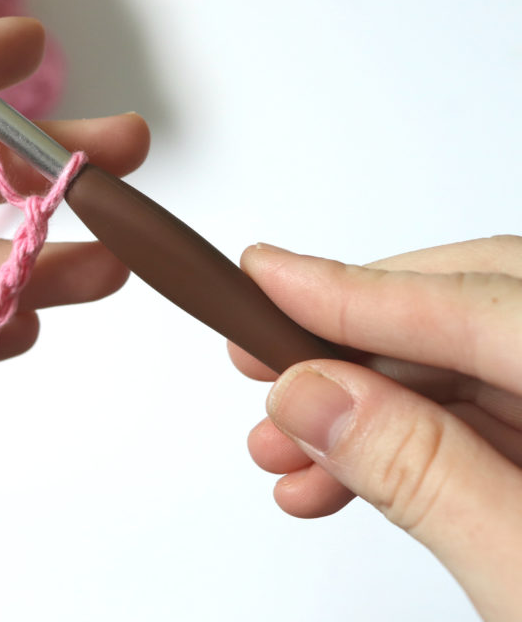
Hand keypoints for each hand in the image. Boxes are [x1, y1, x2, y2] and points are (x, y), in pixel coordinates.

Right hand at [231, 237, 521, 620]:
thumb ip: (424, 477)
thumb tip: (314, 395)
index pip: (495, 307)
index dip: (363, 290)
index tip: (267, 276)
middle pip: (482, 314)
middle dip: (355, 350)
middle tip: (262, 369)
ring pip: (474, 369)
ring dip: (367, 406)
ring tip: (285, 457)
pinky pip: (489, 419)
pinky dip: (408, 444)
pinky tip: (337, 480)